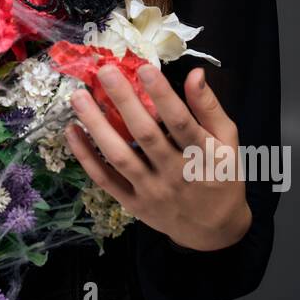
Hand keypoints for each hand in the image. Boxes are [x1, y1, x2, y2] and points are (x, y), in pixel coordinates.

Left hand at [63, 63, 252, 250]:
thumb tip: (195, 73)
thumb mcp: (227, 142)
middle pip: (145, 135)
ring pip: (119, 157)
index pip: (180, 122)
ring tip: (79, 97)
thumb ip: (209, 107)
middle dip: (124, 101)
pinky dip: (86, 157)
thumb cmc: (221, 177)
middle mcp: (174, 173)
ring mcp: (151, 190)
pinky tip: (72, 131)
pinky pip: (105, 179)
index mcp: (202, 155)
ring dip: (96, 126)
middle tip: (105, 72)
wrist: (214, 231)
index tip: (144, 68)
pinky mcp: (133, 203)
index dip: (163, 95)